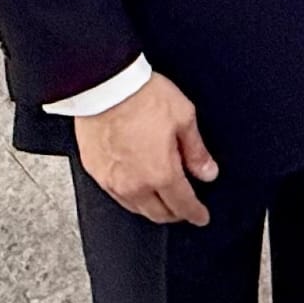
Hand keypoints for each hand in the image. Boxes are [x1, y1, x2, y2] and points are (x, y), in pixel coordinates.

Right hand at [74, 71, 217, 224]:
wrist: (104, 86)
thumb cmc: (142, 96)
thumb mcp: (183, 117)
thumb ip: (196, 150)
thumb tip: (208, 172)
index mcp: (161, 173)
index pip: (182, 204)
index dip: (196, 213)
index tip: (201, 216)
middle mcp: (135, 185)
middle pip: (159, 214)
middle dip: (175, 214)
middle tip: (184, 208)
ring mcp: (112, 181)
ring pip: (136, 209)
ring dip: (153, 208)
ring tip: (163, 199)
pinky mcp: (96, 172)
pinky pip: (117, 196)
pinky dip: (131, 197)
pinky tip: (137, 187)